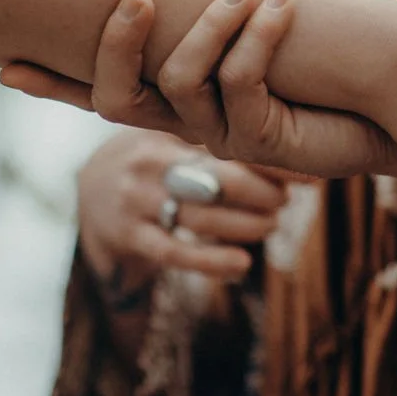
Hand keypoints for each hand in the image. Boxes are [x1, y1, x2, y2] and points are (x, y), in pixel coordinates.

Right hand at [4, 0, 396, 177]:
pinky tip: (284, 5)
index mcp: (178, 93)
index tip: (5, 67)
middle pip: (117, 99)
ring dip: (212, 25)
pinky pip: (240, 86)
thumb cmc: (322, 50)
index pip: (101, 88)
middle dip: (117, 44)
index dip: (55, 83)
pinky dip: (257, 41)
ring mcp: (224, 137)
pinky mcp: (265, 143)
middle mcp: (189, 121)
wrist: (387, 97)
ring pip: (180, 83)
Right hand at [77, 129, 286, 303]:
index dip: (273, 162)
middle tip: (284, 201)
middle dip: (262, 194)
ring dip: (246, 226)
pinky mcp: (128, 237)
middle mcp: (150, 163)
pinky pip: (175, 253)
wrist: (85, 186)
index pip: (229, 143)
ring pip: (202, 218)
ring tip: (270, 226)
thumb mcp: (177, 134)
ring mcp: (136, 201)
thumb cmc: (155, 157)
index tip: (311, 176)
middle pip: (219, 180)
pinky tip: (242, 264)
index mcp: (167, 131)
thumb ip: (221, 138)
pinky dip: (211, 261)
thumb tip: (295, 148)